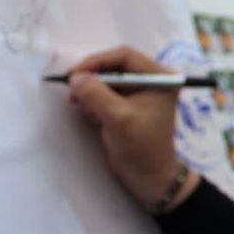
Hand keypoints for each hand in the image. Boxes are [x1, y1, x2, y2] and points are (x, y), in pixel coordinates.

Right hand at [68, 45, 198, 210]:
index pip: (125, 56)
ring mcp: (140, 92)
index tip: (74, 74)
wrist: (148, 177)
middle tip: (73, 92)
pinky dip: (94, 101)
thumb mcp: (118, 119)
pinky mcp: (128, 105)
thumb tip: (75, 77)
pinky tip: (92, 116)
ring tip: (84, 108)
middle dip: (92, 78)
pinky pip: (106, 93)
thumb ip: (96, 95)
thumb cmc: (141, 147)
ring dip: (91, 91)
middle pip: (114, 66)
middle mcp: (152, 80)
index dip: (97, 61)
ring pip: (107, 80)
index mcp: (160, 77)